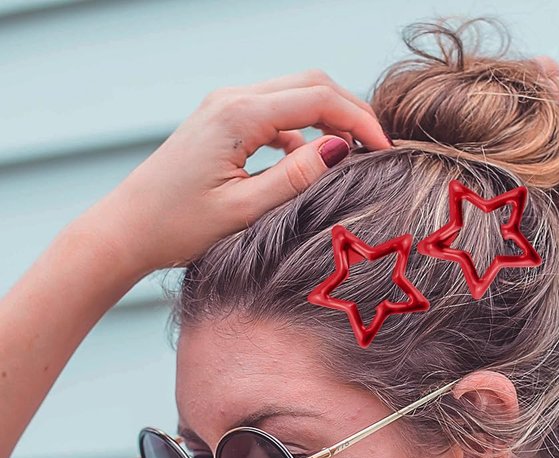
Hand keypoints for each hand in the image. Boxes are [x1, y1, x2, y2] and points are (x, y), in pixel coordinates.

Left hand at [81, 70, 391, 276]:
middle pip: (310, 84)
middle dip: (350, 110)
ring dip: (328, 118)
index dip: (360, 121)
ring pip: (294, 95)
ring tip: (351, 155)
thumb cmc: (177, 226)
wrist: (128, 229)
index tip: (386, 150)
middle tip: (377, 146)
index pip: (318, 100)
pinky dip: (302, 131)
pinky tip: (308, 163)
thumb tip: (341, 149)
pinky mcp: (222, 121)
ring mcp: (225, 107)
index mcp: (239, 115)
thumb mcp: (245, 210)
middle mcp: (232, 99)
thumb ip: (296, 177)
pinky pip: (275, 114)